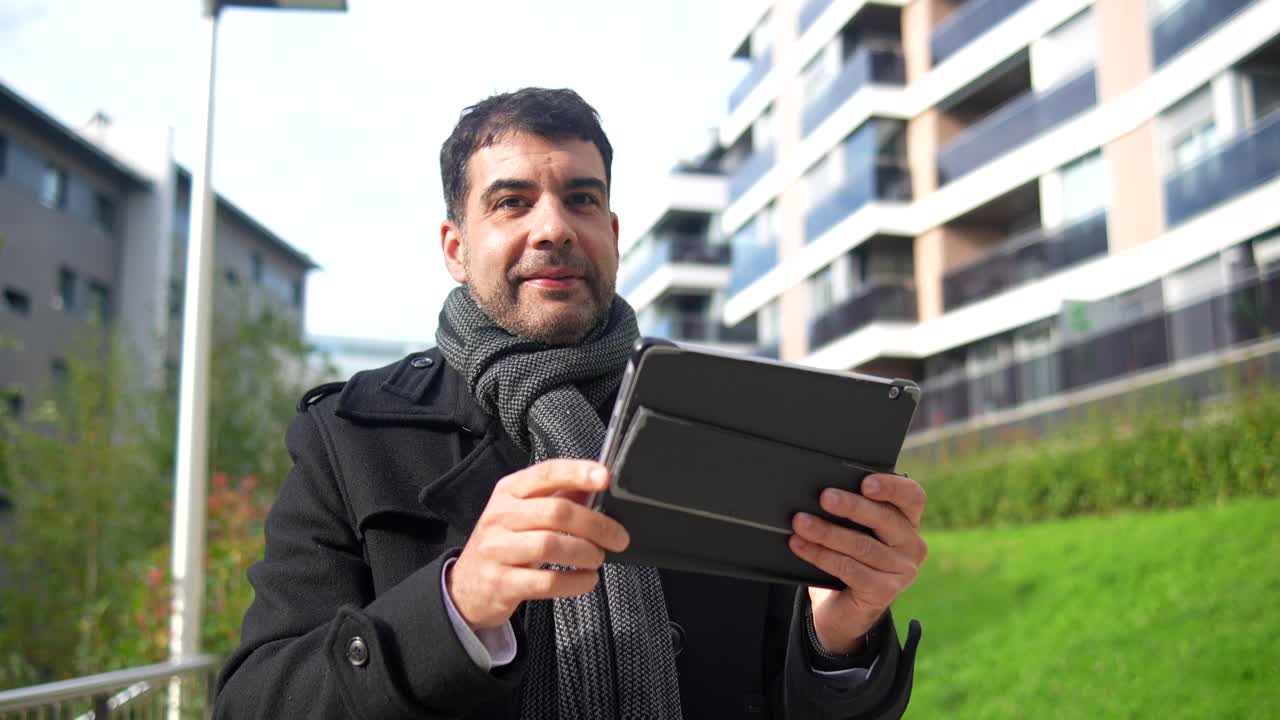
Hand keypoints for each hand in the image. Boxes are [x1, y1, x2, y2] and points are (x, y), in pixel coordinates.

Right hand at [446, 459, 630, 629]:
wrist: (468, 586)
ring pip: (550, 545)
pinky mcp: (502, 583)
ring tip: (597, 558)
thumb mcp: (524, 512)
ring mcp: (497, 550)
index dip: (577, 473)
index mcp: (509, 491)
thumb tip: (596, 485)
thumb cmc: (505, 543)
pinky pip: (546, 582)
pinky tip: (586, 580)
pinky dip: (575, 582)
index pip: (546, 473)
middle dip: (596, 525)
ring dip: (585, 553)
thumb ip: (559, 497)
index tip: (604, 478)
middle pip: (556, 512)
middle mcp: (500, 516)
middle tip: (617, 537)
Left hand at [788, 473, 927, 653]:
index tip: (865, 482)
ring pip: (862, 545)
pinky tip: (801, 545)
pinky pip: (849, 568)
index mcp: (907, 522)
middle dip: (851, 506)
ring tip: (801, 523)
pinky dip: (821, 555)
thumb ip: (850, 512)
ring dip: (827, 532)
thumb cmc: (847, 558)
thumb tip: (824, 491)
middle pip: (884, 519)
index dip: (892, 487)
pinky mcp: (885, 592)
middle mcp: (912, 545)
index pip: (912, 497)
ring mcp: (902, 571)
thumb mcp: (852, 530)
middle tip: (824, 497)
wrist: (841, 609)